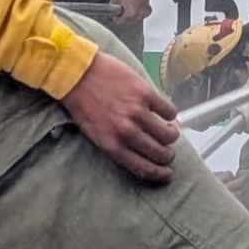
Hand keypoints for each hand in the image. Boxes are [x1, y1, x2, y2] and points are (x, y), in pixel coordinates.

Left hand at [62, 54, 179, 182]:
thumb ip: (115, 143)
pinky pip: (170, 111)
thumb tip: (138, 152)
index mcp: (110, 144)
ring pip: (169, 134)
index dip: (159, 173)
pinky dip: (170, 114)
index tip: (167, 174)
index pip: (142, 167)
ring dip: (171, 135)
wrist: (76, 74)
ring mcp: (137, 113)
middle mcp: (125, 132)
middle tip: (167, 150)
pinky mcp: (146, 94)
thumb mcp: (93, 131)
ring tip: (168, 130)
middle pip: (160, 153)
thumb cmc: (82, 103)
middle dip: (167, 155)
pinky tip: (163, 112)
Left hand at [109, 0, 152, 23]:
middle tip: (120, 13)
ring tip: (127, 11)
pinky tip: (134, 10)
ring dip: (131, 18)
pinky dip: (138, 15)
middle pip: (128, 22)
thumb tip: (110, 9)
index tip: (115, 16)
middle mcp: (138, 15)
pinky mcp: (148, 11)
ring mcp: (144, 14)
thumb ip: (112, 6)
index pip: (120, 22)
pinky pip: (141, 16)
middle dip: (123, 18)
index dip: (116, 18)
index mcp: (130, 14)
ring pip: (135, 21)